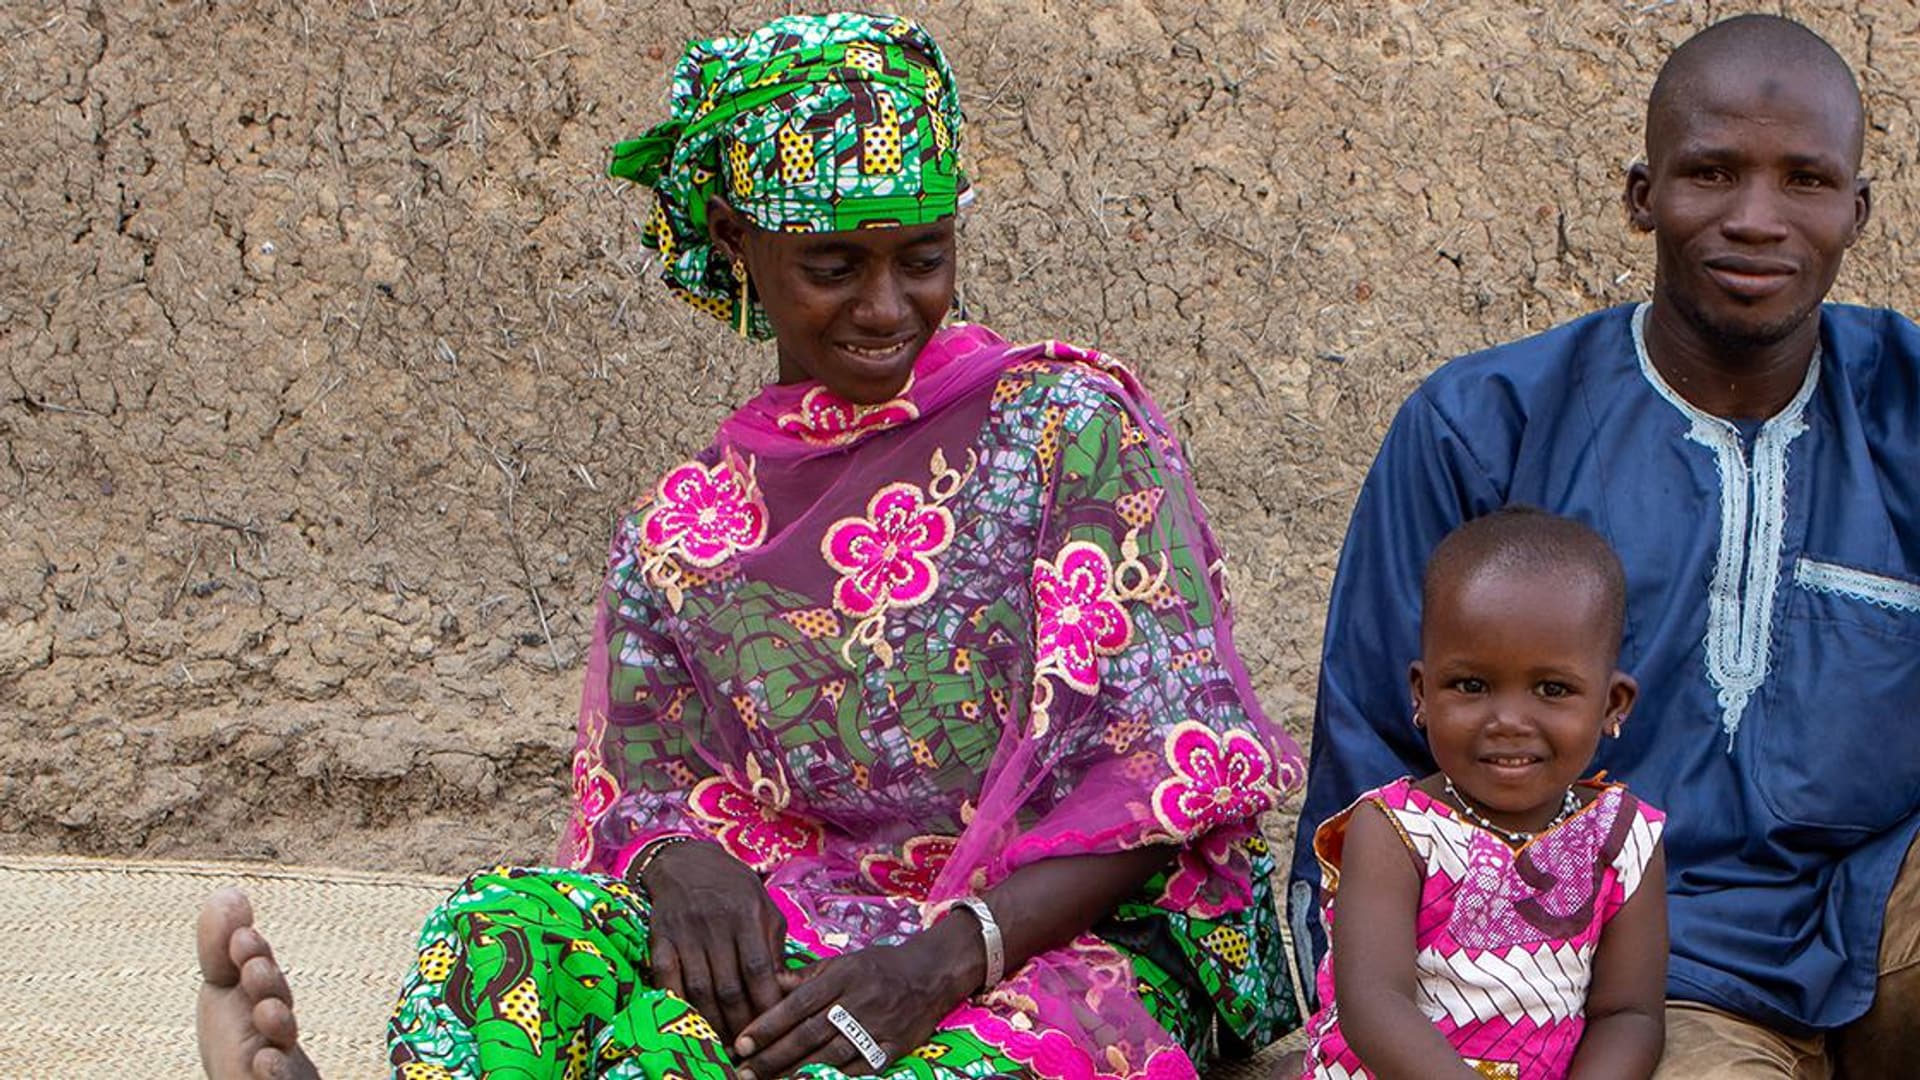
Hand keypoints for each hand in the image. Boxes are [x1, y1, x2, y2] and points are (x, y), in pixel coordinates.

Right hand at [643, 840, 789, 1045]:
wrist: (686, 861)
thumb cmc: (734, 888)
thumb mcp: (764, 907)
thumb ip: (774, 946)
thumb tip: (784, 989)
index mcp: (747, 915)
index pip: (758, 969)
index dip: (765, 1003)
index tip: (772, 1027)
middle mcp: (716, 923)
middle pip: (729, 986)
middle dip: (740, 1022)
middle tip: (747, 1045)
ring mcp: (685, 931)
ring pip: (699, 989)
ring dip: (712, 1021)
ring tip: (723, 1042)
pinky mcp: (660, 937)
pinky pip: (667, 978)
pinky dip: (678, 1003)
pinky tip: (690, 1021)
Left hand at [734, 916, 983, 1079]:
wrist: (933, 973)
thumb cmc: (881, 966)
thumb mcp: (844, 961)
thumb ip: (806, 975)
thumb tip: (769, 982)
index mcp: (842, 976)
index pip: (797, 1004)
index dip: (767, 1025)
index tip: (741, 1043)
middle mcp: (857, 1001)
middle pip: (808, 1034)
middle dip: (773, 1056)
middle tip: (744, 1072)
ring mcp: (877, 1026)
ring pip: (830, 1055)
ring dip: (796, 1073)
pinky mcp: (893, 1047)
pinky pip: (860, 1070)